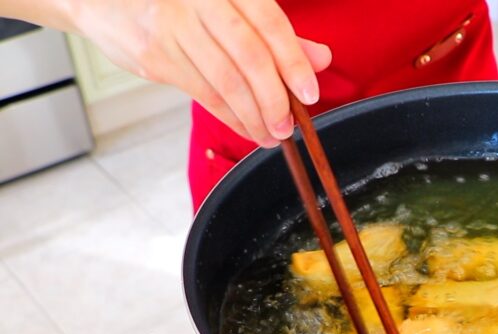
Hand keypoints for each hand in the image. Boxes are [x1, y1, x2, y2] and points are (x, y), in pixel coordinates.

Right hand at [68, 0, 332, 146]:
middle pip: (248, 56)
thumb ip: (272, 30)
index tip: (309, 92)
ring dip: (254, 116)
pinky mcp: (155, 55)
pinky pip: (203, 93)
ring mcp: (173, 26)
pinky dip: (230, 117)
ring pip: (225, 81)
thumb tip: (320, 58)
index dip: (293, 60)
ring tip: (272, 134)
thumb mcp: (225, 3)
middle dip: (274, 98)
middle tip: (288, 125)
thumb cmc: (175, 0)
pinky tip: (247, 128)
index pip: (268, 22)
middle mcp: (198, 0)